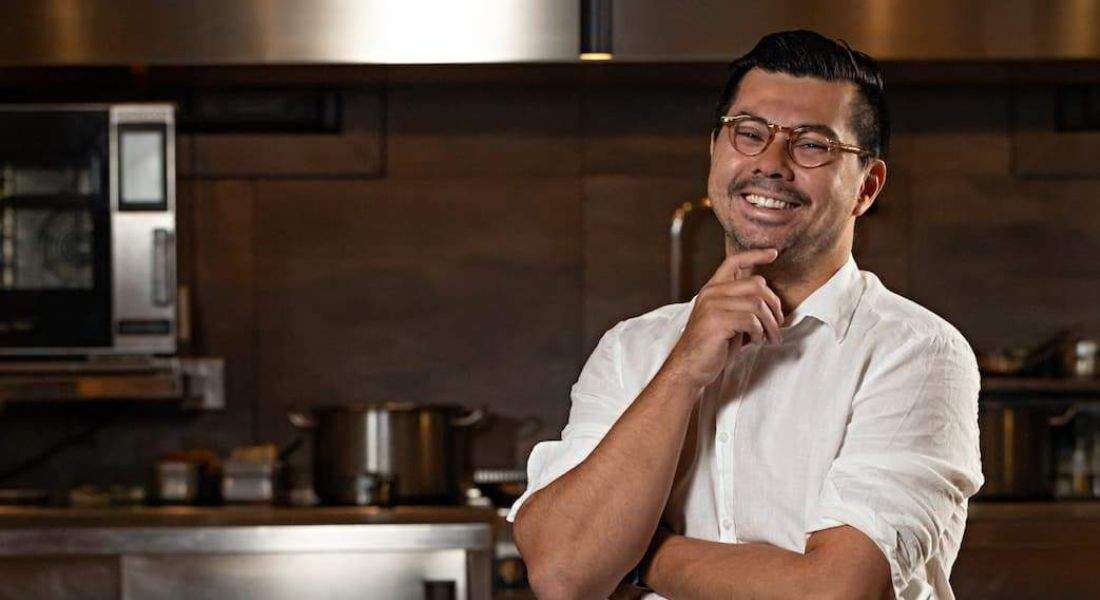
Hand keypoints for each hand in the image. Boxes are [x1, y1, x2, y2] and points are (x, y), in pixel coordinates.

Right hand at [665, 248, 784, 390]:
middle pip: (757, 284)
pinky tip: (757, 341)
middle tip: (778, 324)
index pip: (733, 262)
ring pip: (758, 303)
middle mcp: (711, 293)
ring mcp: (713, 305)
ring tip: (771, 337)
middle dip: (774, 305)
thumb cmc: (712, 348)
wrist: (689, 369)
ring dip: (771, 324)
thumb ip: (742, 307)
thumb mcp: (728, 321)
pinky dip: (760, 333)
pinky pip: (752, 320)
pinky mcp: (717, 320)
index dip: (755, 255)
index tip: (773, 253)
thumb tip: (772, 305)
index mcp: (712, 290)